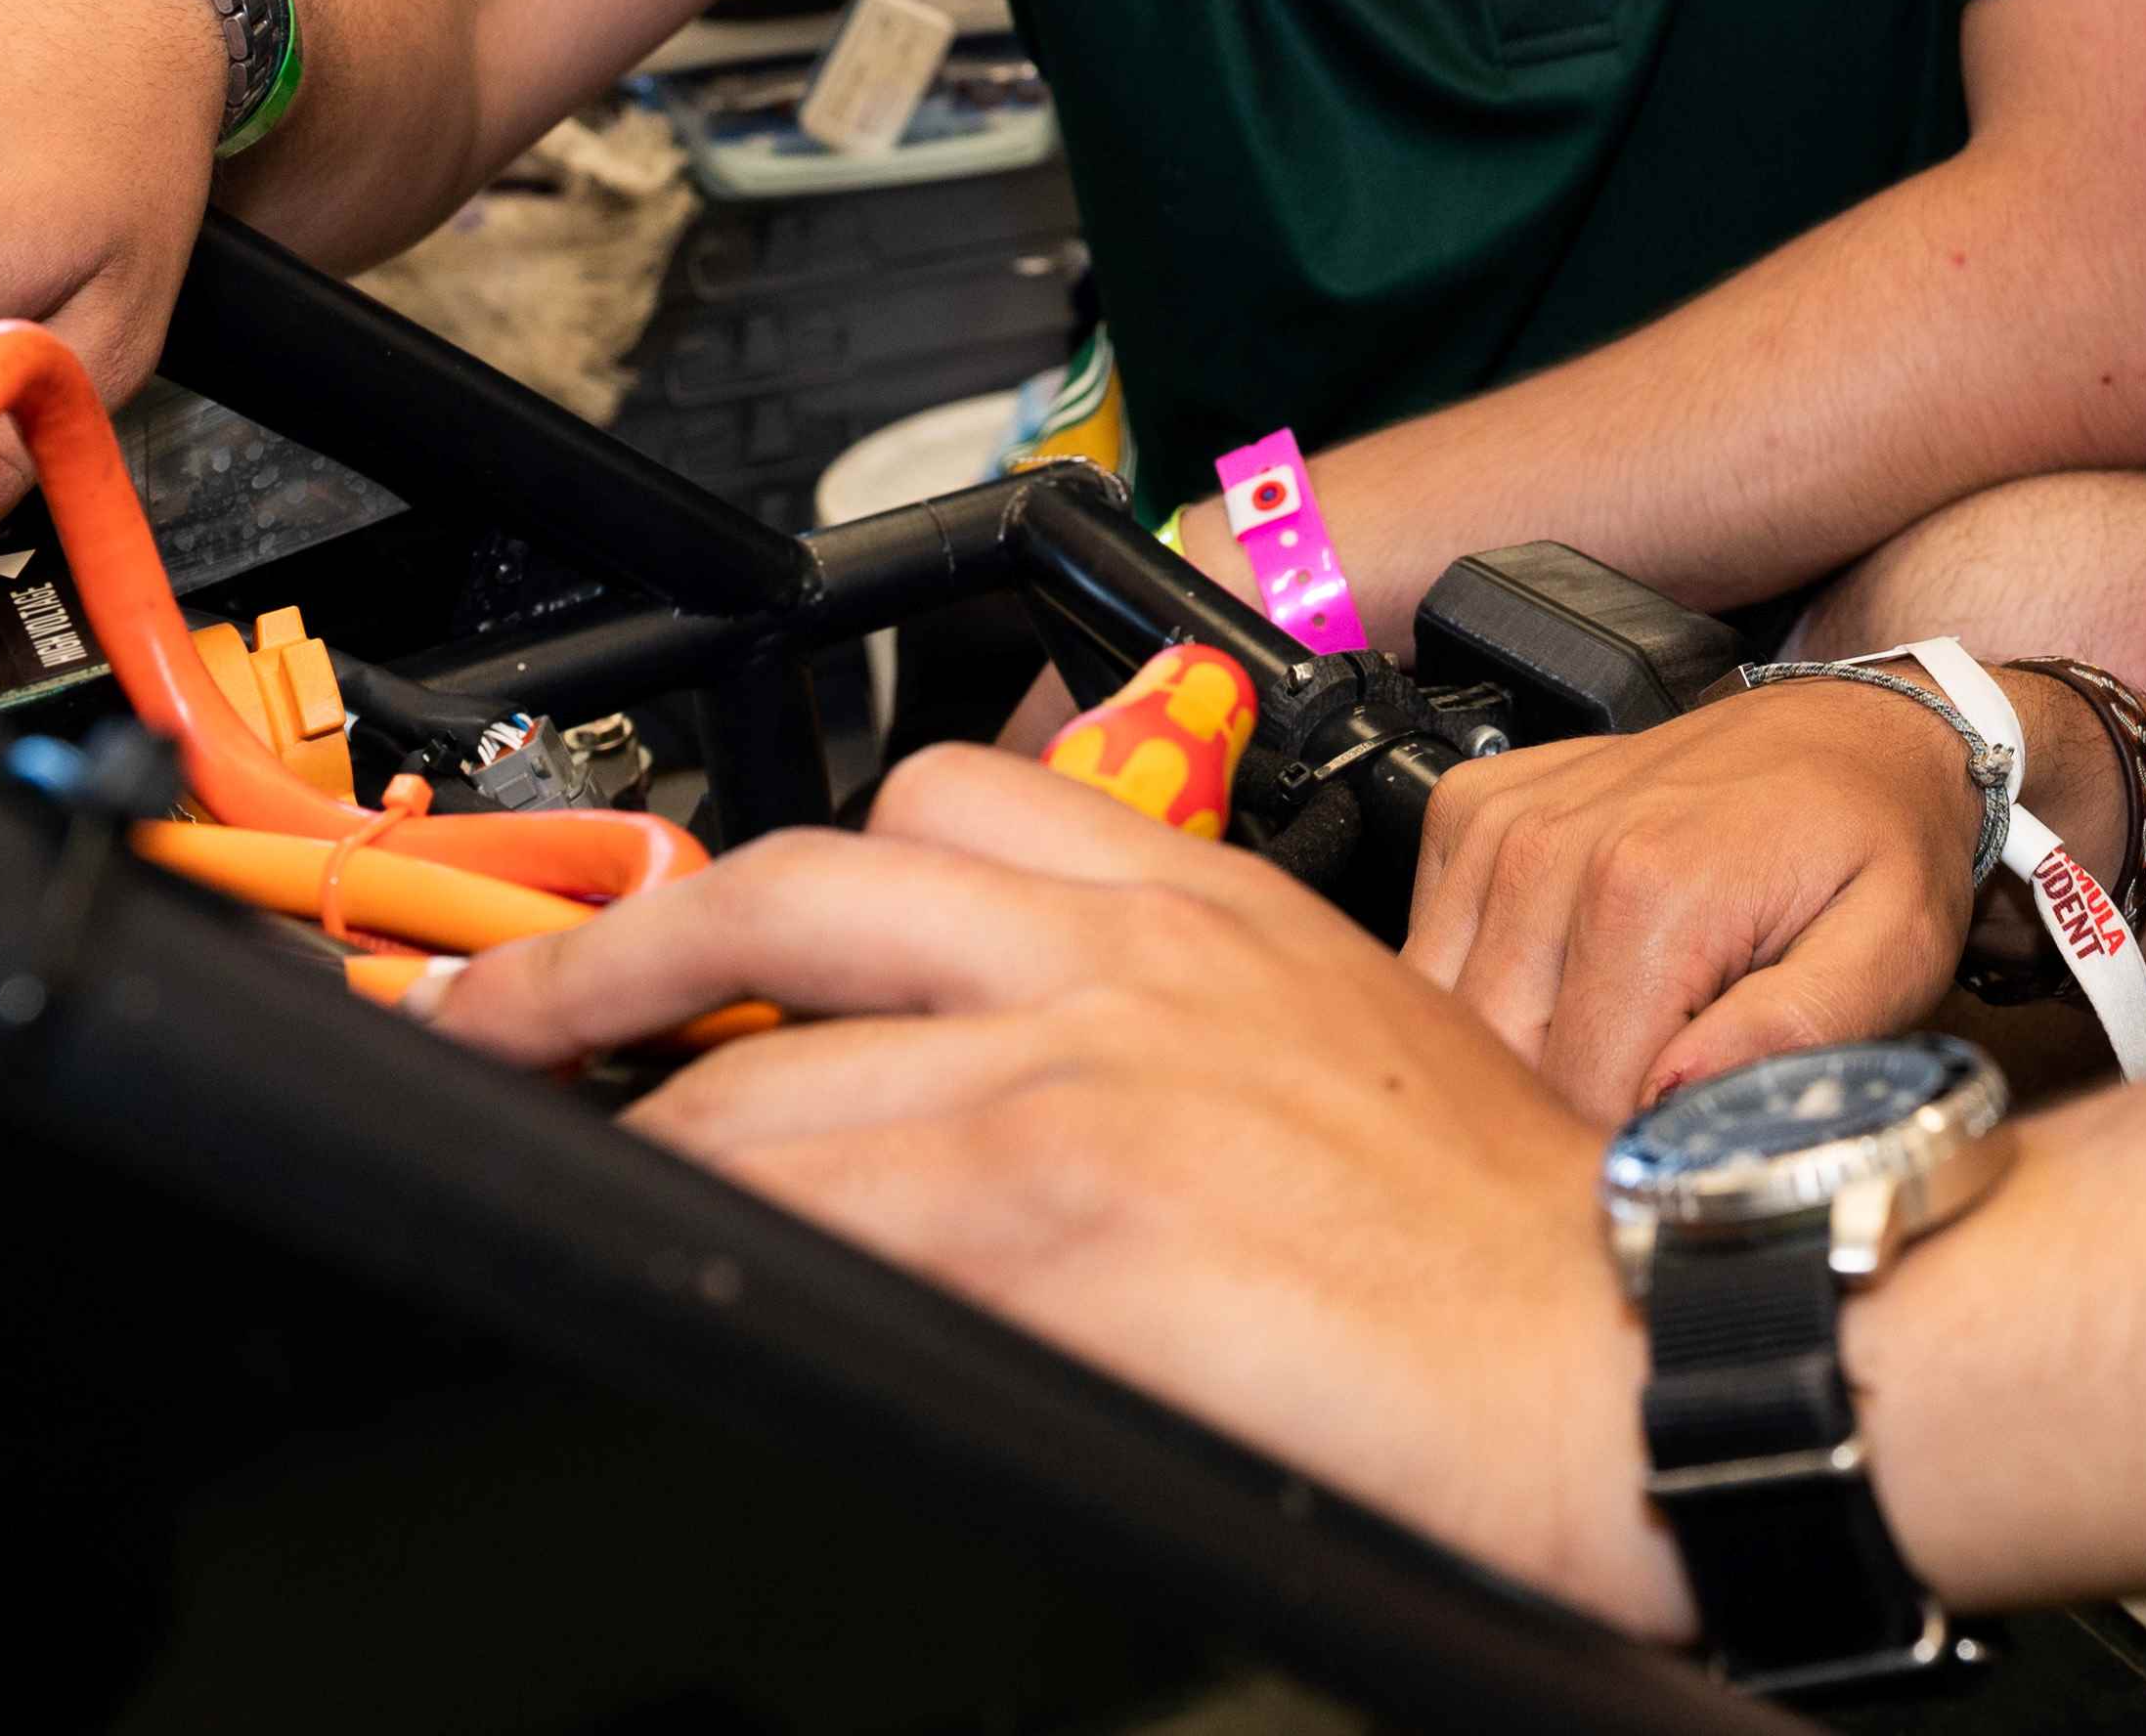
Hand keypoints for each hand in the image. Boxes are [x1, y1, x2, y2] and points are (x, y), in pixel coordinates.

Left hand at [432, 746, 1693, 1640]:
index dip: (789, 864)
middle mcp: (1128, 955)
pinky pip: (813, 1214)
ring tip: (561, 1168)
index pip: (944, 798)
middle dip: (610, 955)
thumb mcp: (1348, 1050)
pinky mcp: (1059, 1216)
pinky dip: (714, 1243)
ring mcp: (1081, 1075)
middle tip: (510, 1010)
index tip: (705, 924)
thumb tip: (1032, 1089)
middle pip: (796, 886)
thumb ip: (1182, 1028)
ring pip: (758, 1064)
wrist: (1635, 1346)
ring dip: (629, 1124)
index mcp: (1209, 901)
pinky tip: (679, 1280)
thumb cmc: (1524, 1244)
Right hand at [1406, 685, 1984, 1120]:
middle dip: (1571, 1105)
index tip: (1687, 1141)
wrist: (1853, 731)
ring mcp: (1502, 822)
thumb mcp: (1891, 951)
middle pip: (1503, 1061)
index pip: (1582, 1094)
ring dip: (1520, 1048)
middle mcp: (1552, 848)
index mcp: (1650, 889)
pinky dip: (1482, 980)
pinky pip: (1430, 942)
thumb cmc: (1877, 846)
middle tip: (1660, 1093)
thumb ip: (1795, 1031)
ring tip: (1619, 1029)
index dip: (1635, 1146)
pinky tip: (1563, 969)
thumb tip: (1675, 1099)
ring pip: (1450, 1013)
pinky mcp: (1474, 808)